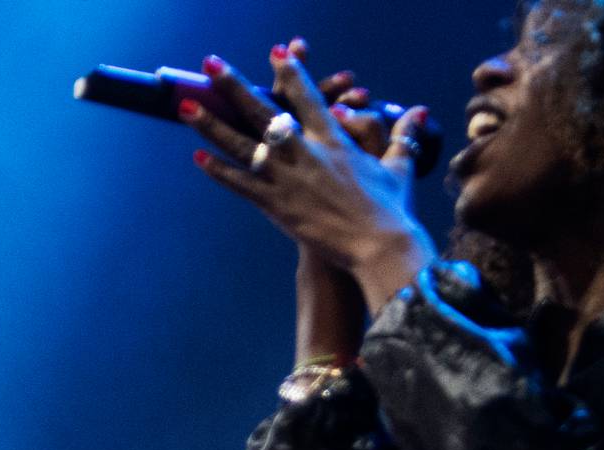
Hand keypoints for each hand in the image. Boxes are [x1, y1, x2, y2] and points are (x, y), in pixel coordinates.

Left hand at [187, 39, 435, 300]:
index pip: (307, 96)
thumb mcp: (398, 167)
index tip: (276, 52)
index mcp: (333, 138)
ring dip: (211, 124)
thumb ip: (402, 137)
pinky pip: (241, 184)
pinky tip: (198, 158)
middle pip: (262, 111)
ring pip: (241, 144)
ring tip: (186, 106)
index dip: (291, 73)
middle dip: (235, 84)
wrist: (378, 244)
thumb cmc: (391, 208)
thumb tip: (418, 113)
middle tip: (211, 63)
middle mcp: (305, 151)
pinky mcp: (276, 205)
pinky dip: (220, 172)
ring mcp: (287, 177)